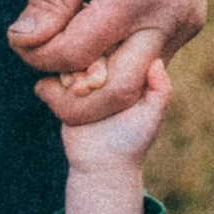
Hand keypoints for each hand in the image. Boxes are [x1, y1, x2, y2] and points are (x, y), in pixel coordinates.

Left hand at [9, 0, 208, 129]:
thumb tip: (23, 41)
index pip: (76, 55)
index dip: (39, 57)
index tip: (20, 41)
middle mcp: (167, 19)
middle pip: (119, 93)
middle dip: (74, 102)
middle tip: (42, 86)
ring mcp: (185, 24)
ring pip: (140, 85)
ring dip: (99, 87)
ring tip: (63, 67)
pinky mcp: (191, 23)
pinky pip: (153, 62)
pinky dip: (120, 66)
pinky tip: (94, 46)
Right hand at [43, 53, 171, 157]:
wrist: (102, 165)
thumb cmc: (131, 141)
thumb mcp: (152, 116)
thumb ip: (161, 90)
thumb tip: (157, 61)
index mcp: (126, 75)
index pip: (114, 47)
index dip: (107, 57)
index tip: (104, 77)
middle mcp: (104, 76)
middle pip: (88, 53)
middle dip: (87, 67)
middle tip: (87, 87)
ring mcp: (82, 85)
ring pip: (69, 63)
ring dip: (70, 75)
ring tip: (78, 91)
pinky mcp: (63, 96)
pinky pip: (51, 79)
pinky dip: (53, 84)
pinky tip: (65, 94)